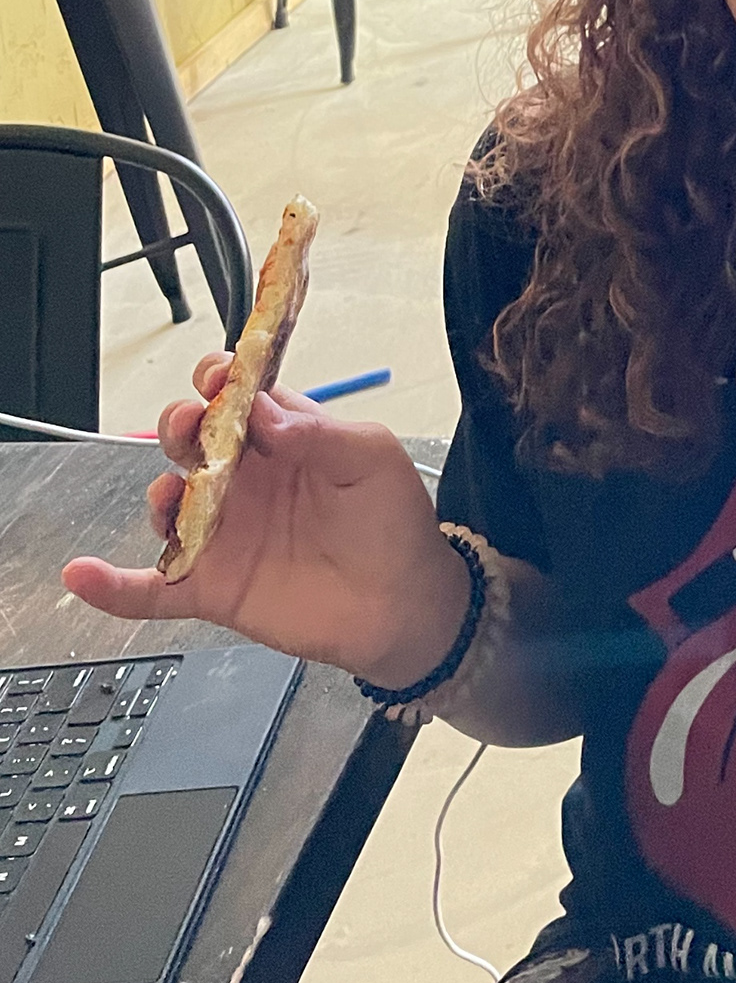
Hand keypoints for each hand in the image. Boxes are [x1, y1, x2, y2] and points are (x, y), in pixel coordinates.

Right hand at [62, 355, 472, 688]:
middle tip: (192, 429)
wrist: (405, 604)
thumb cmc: (394, 522)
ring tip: (173, 496)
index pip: (236, 396)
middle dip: (180, 425)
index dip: (219, 380)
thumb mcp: (370, 457)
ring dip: (158, 492)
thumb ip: (318, 431)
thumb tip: (263, 409)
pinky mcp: (213, 588)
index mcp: (283, 437)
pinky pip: (150, 589)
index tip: (218, 378)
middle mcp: (245, 479)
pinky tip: (84, 575)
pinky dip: (112, 587)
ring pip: (166, 503)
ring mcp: (225, 533)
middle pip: (190, 440)